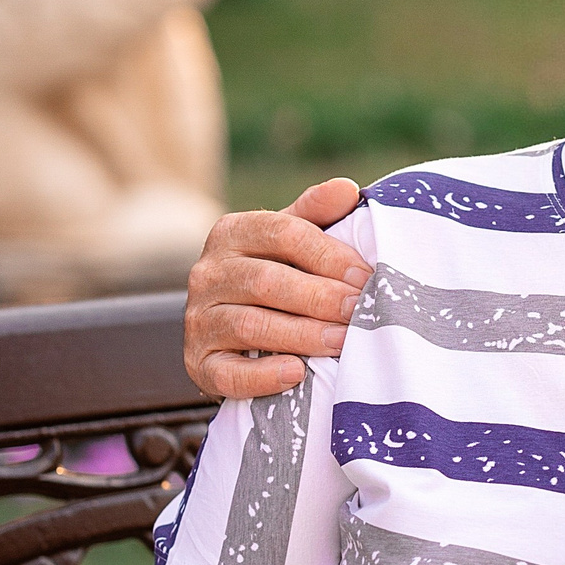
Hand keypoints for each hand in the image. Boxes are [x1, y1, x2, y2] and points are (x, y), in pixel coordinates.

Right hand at [185, 178, 368, 398]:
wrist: (235, 335)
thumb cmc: (277, 276)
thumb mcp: (291, 240)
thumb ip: (316, 214)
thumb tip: (347, 189)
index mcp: (232, 233)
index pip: (283, 232)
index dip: (328, 254)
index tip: (365, 276)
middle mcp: (207, 273)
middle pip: (267, 280)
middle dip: (320, 297)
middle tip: (360, 311)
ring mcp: (198, 320)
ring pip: (251, 325)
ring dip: (303, 334)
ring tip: (343, 342)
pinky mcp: (199, 364)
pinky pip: (229, 372)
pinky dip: (263, 375)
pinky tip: (297, 373)